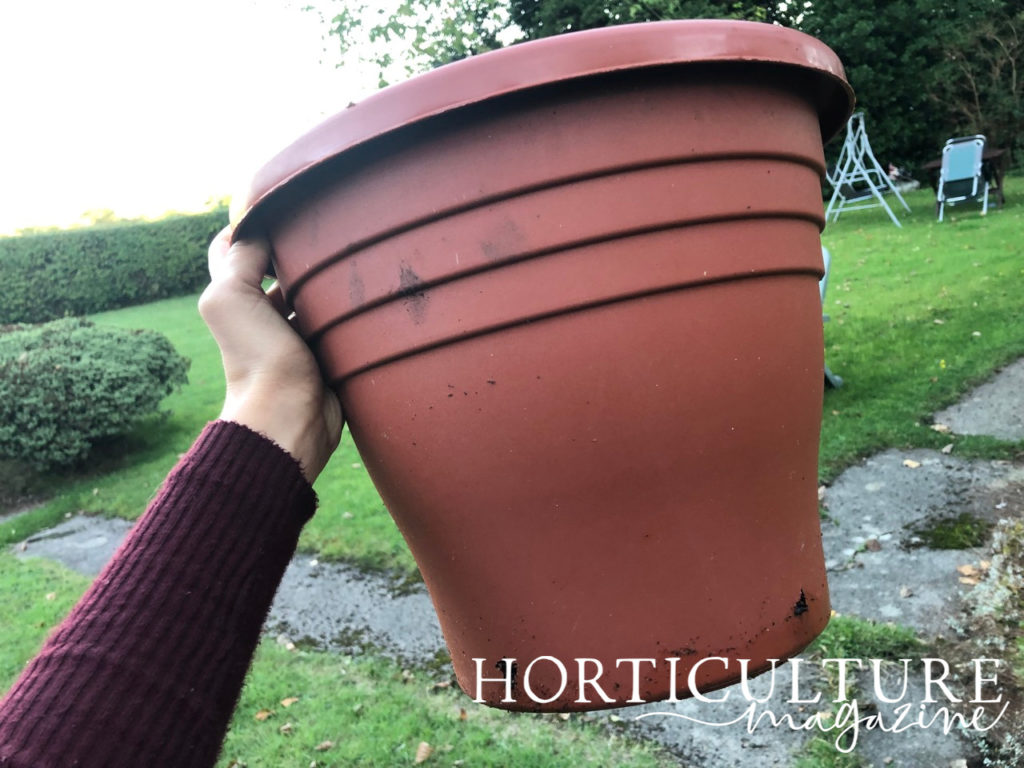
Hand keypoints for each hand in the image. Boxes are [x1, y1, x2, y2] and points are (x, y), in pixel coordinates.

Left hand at [198, 227, 343, 482]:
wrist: (293, 417)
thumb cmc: (257, 359)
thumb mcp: (232, 297)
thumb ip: (239, 258)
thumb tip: (259, 228)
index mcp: (239, 299)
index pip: (241, 251)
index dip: (254, 227)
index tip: (282, 208)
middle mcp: (267, 315)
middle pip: (286, 270)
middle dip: (304, 250)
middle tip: (333, 226)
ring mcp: (301, 336)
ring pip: (319, 293)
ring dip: (334, 279)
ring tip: (359, 253)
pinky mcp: (330, 355)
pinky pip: (344, 322)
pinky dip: (354, 309)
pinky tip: (371, 291)